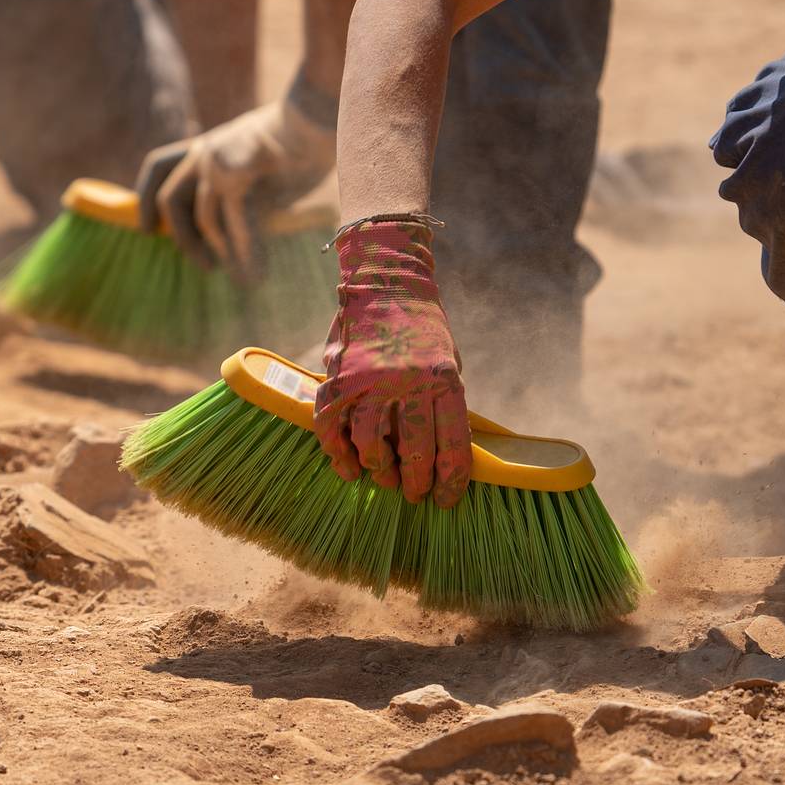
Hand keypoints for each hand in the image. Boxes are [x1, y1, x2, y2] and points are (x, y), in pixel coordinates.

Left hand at [134, 101, 335, 278]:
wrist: (316, 118)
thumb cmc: (297, 142)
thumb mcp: (255, 161)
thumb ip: (238, 190)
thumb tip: (229, 235)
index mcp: (205, 146)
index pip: (158, 168)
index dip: (143, 199)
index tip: (146, 229)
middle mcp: (203, 153)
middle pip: (170, 201)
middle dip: (182, 238)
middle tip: (204, 266)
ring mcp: (216, 164)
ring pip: (206, 221)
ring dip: (223, 254)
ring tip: (243, 278)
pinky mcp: (236, 177)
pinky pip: (236, 227)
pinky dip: (246, 254)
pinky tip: (257, 275)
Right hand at [313, 220, 471, 507]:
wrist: (387, 282)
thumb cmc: (423, 331)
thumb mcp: (450, 364)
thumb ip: (445, 407)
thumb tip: (445, 459)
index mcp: (445, 381)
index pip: (452, 446)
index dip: (449, 483)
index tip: (444, 501)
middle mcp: (408, 383)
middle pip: (412, 452)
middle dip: (414, 483)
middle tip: (413, 494)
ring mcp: (370, 381)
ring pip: (370, 445)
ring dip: (377, 471)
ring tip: (382, 477)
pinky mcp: (339, 378)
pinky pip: (333, 428)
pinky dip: (337, 453)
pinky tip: (347, 467)